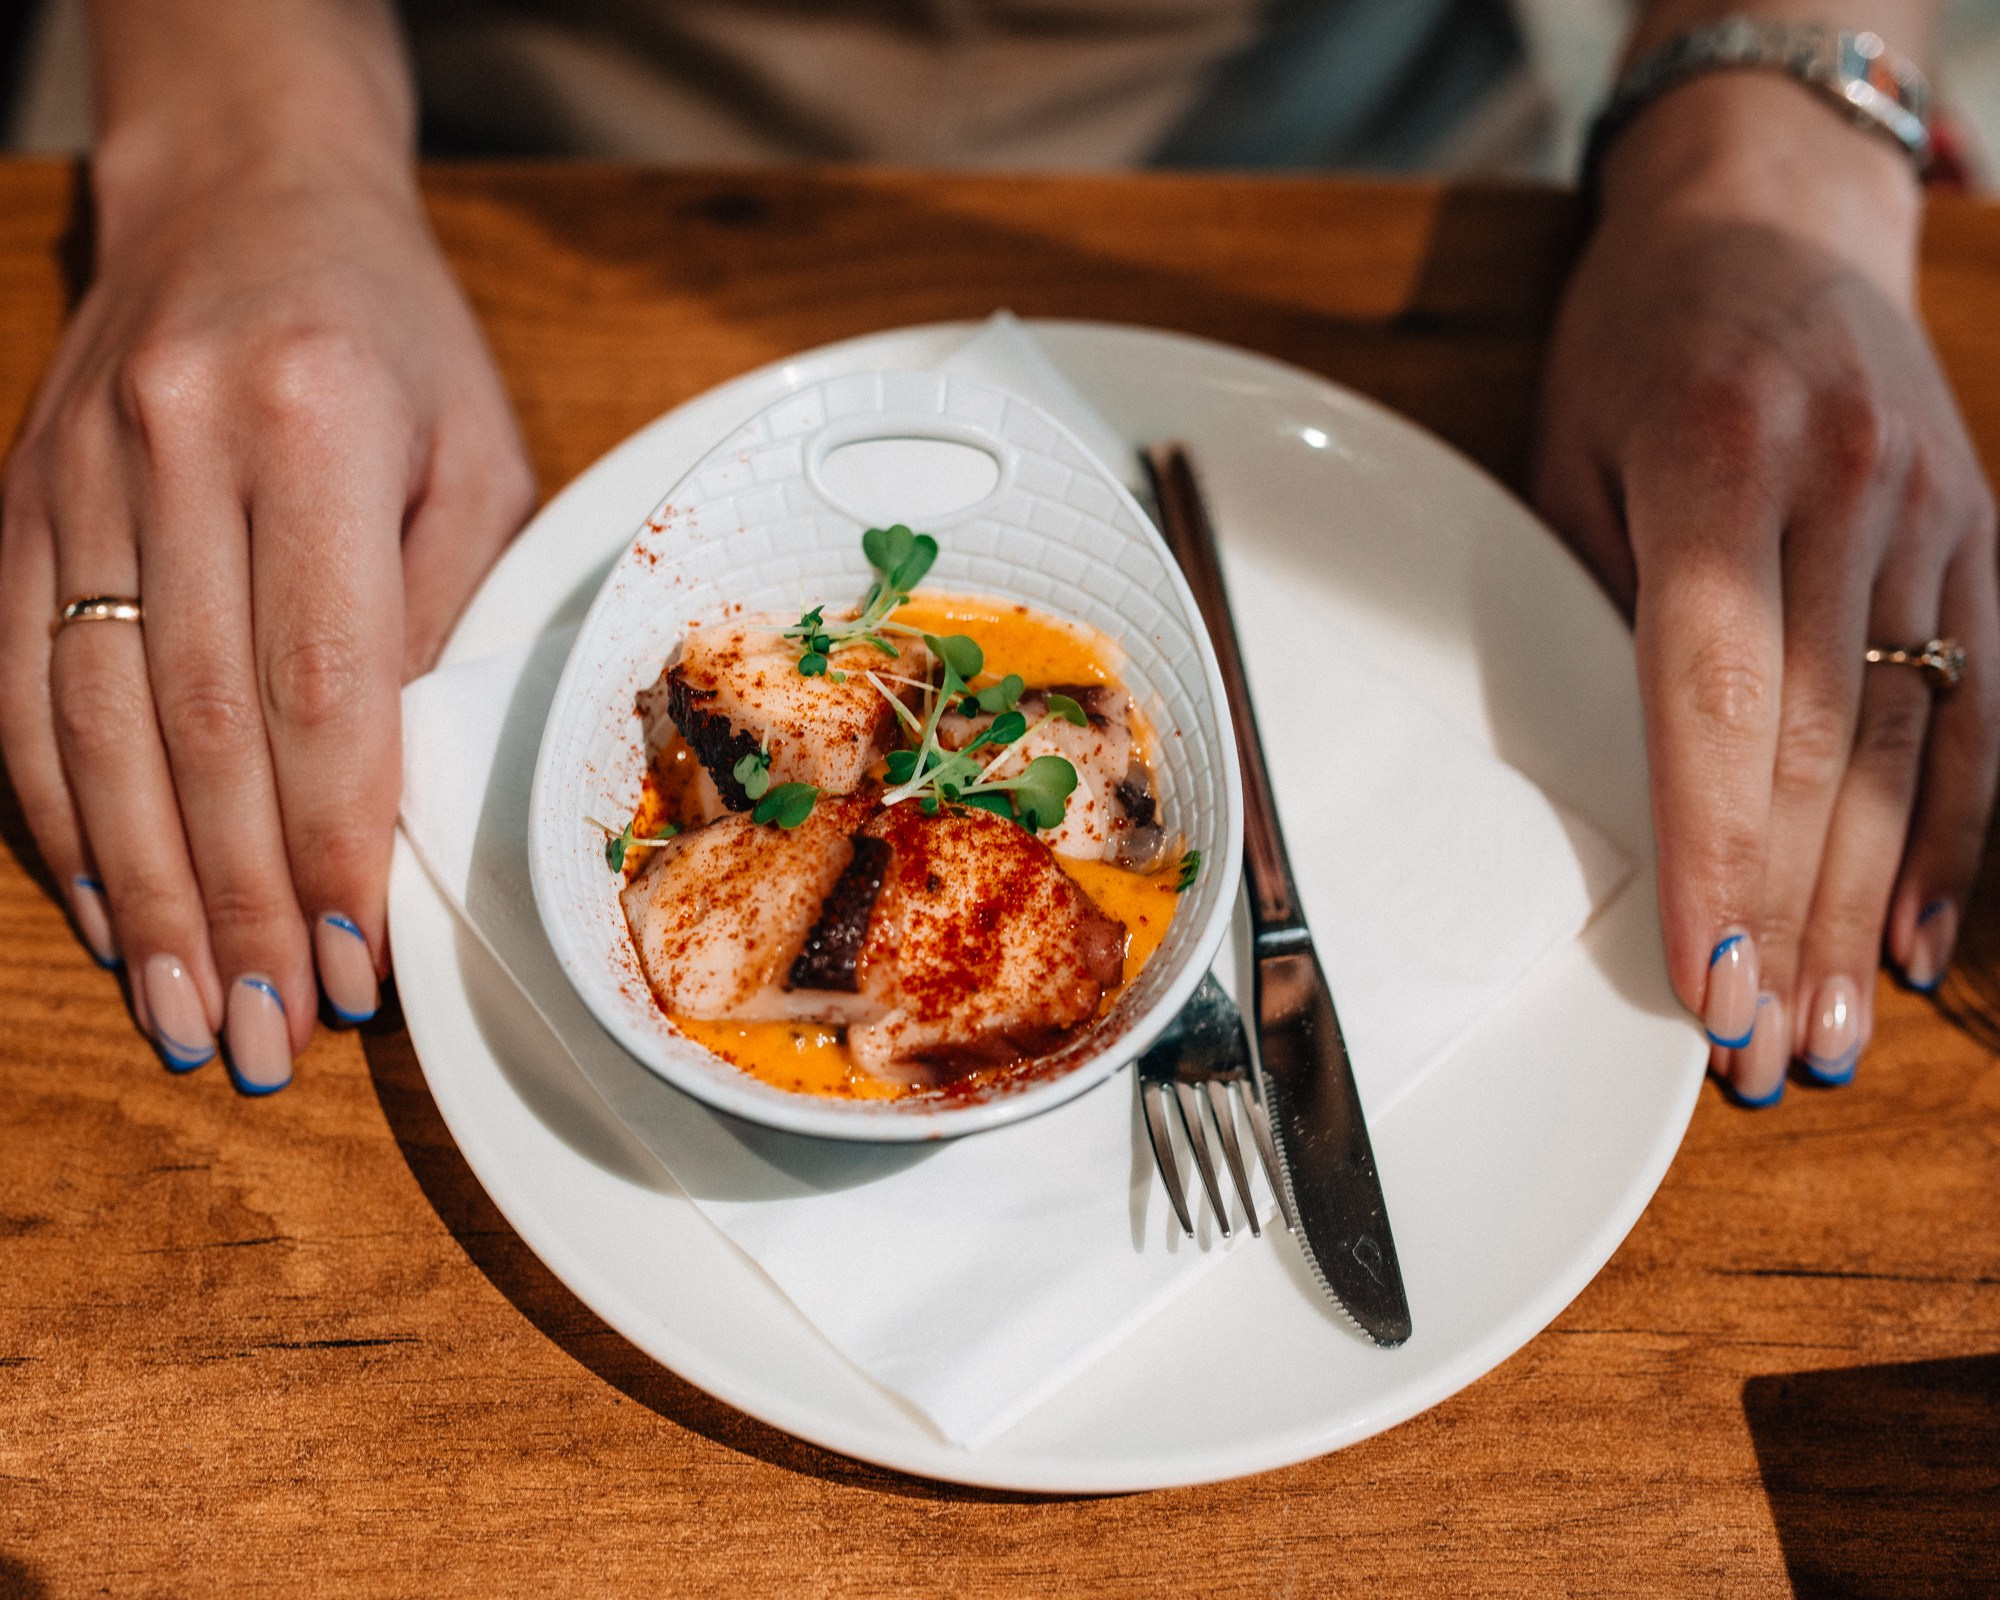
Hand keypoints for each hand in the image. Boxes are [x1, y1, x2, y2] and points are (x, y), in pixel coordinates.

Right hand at [0, 147, 534, 1089]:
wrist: (243, 196)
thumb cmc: (396, 340)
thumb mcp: (477, 455)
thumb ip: (449, 613)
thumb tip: (411, 797)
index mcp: (312, 427)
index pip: (322, 688)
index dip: (333, 844)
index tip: (359, 965)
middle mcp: (173, 453)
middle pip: (200, 732)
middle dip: (240, 907)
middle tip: (275, 1038)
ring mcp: (72, 483)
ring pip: (98, 730)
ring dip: (145, 897)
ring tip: (195, 1017)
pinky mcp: (15, 509)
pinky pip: (21, 690)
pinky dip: (63, 820)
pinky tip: (109, 915)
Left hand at [1534, 73, 1998, 1102]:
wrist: (1773, 209)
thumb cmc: (1636, 340)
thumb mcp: (1568, 450)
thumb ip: (1595, 603)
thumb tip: (1612, 786)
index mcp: (1717, 465)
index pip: (1714, 696)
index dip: (1715, 849)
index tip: (1702, 979)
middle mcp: (1843, 496)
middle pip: (1819, 750)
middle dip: (1786, 919)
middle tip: (1757, 1058)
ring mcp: (1928, 518)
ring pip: (1900, 750)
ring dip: (1864, 911)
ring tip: (1827, 1036)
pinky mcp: (1977, 539)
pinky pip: (1975, 708)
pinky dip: (1953, 834)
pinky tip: (1917, 939)